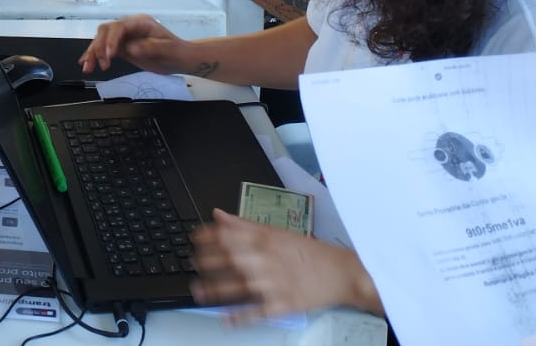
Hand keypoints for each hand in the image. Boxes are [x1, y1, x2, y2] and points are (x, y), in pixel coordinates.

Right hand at [79, 14, 190, 74]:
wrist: (180, 59)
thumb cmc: (175, 52)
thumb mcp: (166, 50)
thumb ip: (148, 47)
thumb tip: (129, 48)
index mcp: (140, 22)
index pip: (119, 27)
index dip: (112, 40)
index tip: (110, 56)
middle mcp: (129, 26)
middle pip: (106, 31)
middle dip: (99, 47)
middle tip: (98, 65)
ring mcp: (124, 36)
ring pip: (102, 40)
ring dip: (93, 53)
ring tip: (87, 68)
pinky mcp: (121, 47)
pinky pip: (105, 49)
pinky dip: (95, 56)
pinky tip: (87, 63)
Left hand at [191, 209, 381, 320]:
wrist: (343, 273)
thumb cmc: (311, 253)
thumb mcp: (278, 232)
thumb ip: (245, 225)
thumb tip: (219, 215)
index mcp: (266, 240)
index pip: (229, 235)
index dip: (207, 237)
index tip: (194, 239)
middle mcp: (268, 260)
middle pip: (230, 260)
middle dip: (207, 262)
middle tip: (192, 263)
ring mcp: (275, 283)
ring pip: (239, 286)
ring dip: (216, 290)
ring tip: (198, 291)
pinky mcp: (283, 304)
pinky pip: (258, 312)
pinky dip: (241, 317)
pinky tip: (226, 319)